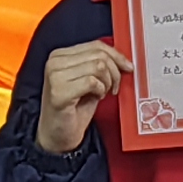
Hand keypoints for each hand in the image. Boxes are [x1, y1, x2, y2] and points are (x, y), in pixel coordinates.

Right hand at [32, 41, 128, 158]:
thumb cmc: (73, 109)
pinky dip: (100, 90)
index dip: (116, 55)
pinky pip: (92, 82)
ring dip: (107, 82)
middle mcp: (55, 62)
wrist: (57, 136)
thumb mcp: (89, 81)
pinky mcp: (59, 92)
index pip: (95, 45)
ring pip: (98, 66)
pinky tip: (95, 97)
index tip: (127, 67)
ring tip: (102, 93)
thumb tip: (123, 59)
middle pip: (99, 55)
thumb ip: (99, 65)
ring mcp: (55, 76)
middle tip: (114, 87)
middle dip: (114, 71)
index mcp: (60, 55)